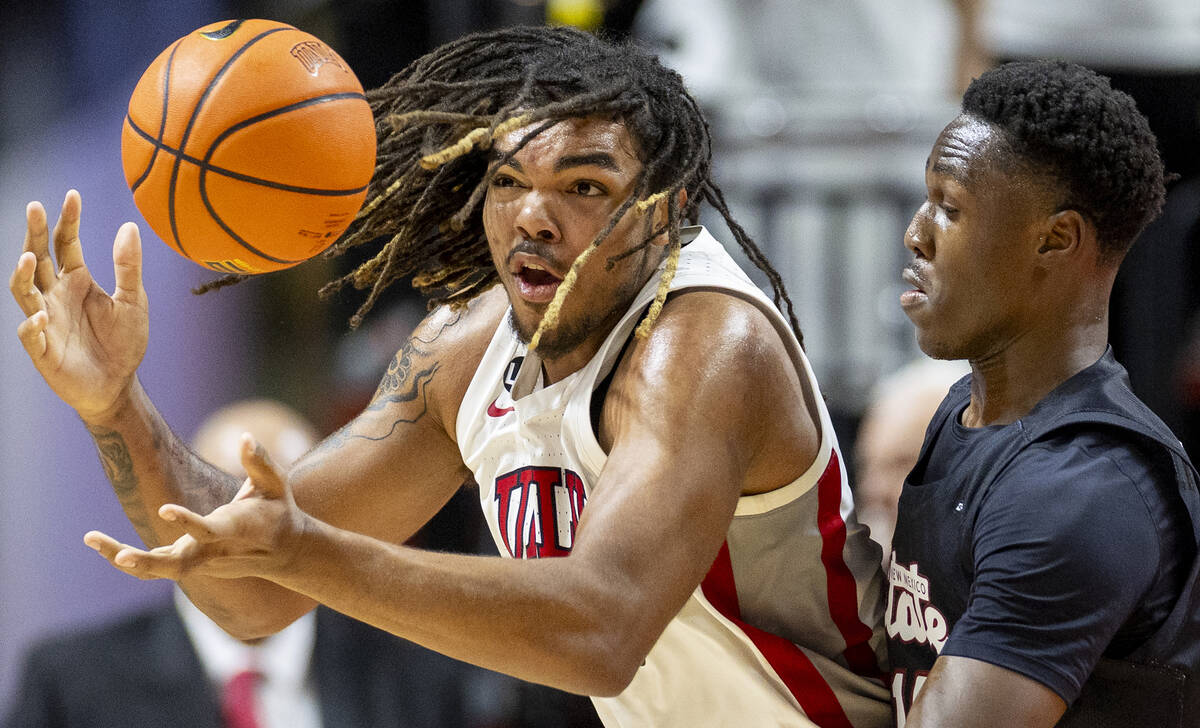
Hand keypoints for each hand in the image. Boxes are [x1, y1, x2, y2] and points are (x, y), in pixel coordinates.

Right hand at [10, 190, 148, 420]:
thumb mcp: (133, 301)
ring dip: (23, 275)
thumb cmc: (123, 342)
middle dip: (33, 234)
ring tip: (29, 257)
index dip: (67, 220)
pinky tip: (42, 317)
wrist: (118, 385)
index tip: (73, 195)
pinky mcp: (43, 350)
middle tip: (34, 208)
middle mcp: (55, 295)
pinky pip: (30, 335)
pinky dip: (32, 325)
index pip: (65, 243)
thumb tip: (128, 226)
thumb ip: (128, 266)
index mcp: (76, 280)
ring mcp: (45, 321)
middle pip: (37, 258)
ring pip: (24, 292)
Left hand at [84, 434, 310, 581]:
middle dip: (146, 561)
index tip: (163, 510)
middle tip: (118, 555)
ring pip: (158, 568)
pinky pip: (154, 566)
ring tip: (91, 538)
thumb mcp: (276, 483)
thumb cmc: (279, 510)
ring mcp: (201, 560)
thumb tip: (245, 436)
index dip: (186, 523)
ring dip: (123, 557)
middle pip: (177, 565)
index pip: (208, 531)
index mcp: (235, 530)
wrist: (284, 551)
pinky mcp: (190, 561)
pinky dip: (128, 558)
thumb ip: (259, 462)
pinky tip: (103, 544)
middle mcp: (215, 551)